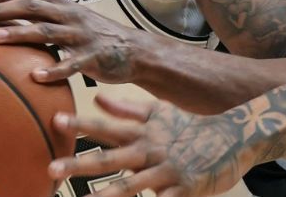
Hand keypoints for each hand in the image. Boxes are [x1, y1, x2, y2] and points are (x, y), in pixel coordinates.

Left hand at [0, 0, 146, 83]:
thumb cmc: (90, 38)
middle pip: (27, 7)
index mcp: (55, 4)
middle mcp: (66, 13)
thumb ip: (35, 21)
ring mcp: (80, 33)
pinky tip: (36, 77)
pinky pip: (71, 63)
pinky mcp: (93, 55)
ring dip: (20, 33)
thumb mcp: (63, 22)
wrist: (132, 49)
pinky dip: (54, 69)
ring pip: (46, 30)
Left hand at [48, 95, 250, 196]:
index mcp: (143, 133)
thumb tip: (97, 98)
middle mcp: (150, 151)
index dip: (81, 123)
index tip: (55, 119)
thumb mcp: (160, 113)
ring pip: (130, 186)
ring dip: (105, 196)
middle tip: (50, 169)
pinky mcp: (183, 190)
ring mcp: (166, 172)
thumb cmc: (192, 126)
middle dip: (78, 164)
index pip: (107, 127)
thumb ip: (128, 109)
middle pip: (109, 159)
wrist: (234, 136)